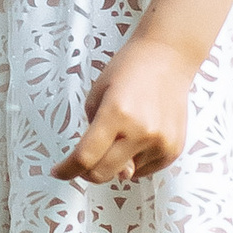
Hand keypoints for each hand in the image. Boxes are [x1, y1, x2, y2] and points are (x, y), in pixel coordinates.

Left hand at [53, 30, 200, 186]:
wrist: (168, 58)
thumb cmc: (129, 70)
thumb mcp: (98, 94)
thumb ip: (93, 132)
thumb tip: (109, 171)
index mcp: (116, 113)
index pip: (85, 156)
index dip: (67, 169)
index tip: (58, 172)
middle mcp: (141, 131)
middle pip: (103, 173)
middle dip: (88, 171)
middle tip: (85, 160)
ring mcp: (160, 142)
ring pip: (125, 174)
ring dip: (116, 163)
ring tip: (123, 133)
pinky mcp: (173, 149)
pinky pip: (145, 171)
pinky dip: (135, 162)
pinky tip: (138, 137)